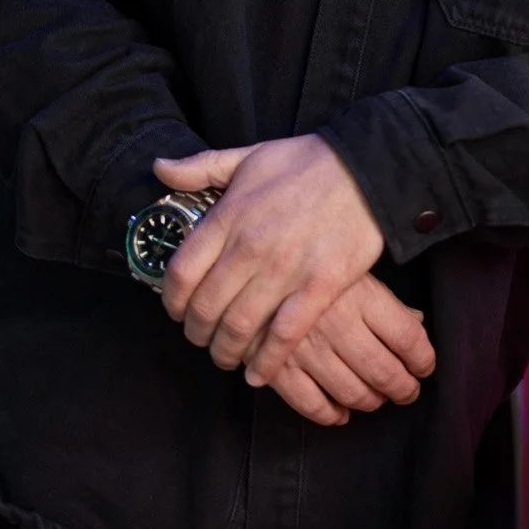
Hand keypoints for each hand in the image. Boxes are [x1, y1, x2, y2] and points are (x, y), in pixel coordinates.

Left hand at [156, 136, 385, 375]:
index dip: (172, 302)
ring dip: (225, 351)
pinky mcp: (319, 288)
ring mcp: (285, 270)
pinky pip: (283, 336)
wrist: (368, 168)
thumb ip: (201, 166)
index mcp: (229, 217)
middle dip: (197, 332)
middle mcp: (250, 247)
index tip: (177, 311)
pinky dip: (266, 361)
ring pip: (239, 328)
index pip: (180, 273)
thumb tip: (159, 167)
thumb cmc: (308, 162)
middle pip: (205, 308)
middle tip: (201, 338)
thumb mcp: (249, 155)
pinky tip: (258, 373)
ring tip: (226, 357)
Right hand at [253, 275, 437, 426]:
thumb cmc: (305, 259)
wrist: (243, 260)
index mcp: (361, 295)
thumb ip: (382, 298)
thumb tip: (417, 322)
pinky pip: (309, 403)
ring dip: (370, 402)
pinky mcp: (276, 367)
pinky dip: (329, 415)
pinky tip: (339, 414)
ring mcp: (306, 348)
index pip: (408, 337)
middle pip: (384, 370)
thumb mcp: (349, 266)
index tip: (425, 367)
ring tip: (377, 400)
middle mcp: (338, 325)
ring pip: (352, 391)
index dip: (423, 359)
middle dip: (402, 388)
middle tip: (408, 392)